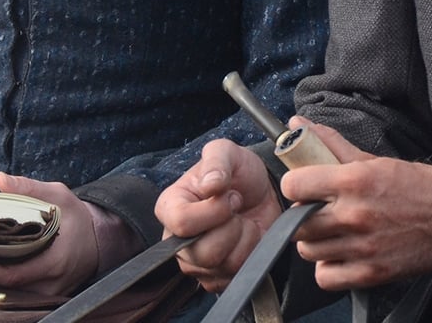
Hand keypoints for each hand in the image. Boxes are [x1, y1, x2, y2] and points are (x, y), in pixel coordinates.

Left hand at [0, 174, 99, 296]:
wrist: (101, 239)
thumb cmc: (78, 217)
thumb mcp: (59, 196)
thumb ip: (30, 188)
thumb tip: (0, 179)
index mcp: (54, 260)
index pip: (13, 274)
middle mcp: (49, 283)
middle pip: (3, 288)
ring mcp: (45, 293)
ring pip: (6, 294)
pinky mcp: (41, 294)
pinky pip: (12, 292)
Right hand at [156, 139, 284, 291]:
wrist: (261, 192)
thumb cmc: (238, 172)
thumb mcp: (227, 152)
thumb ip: (216, 162)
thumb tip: (211, 185)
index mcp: (170, 207)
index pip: (183, 223)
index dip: (214, 211)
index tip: (230, 195)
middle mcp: (176, 240)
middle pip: (204, 252)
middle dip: (232, 227)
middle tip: (237, 209)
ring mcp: (195, 262)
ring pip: (223, 265)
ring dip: (244, 239)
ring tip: (242, 221)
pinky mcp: (215, 277)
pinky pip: (235, 275)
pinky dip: (250, 255)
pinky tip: (245, 237)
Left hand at [281, 119, 431, 290]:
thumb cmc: (416, 185)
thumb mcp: (373, 160)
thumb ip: (331, 145)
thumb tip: (297, 123)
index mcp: (355, 180)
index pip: (294, 186)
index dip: (294, 186)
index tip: (301, 187)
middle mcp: (356, 215)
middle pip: (298, 223)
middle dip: (303, 215)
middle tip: (317, 211)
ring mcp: (364, 247)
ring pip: (308, 250)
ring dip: (314, 241)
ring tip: (330, 233)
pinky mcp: (372, 273)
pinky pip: (326, 277)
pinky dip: (328, 268)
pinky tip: (339, 254)